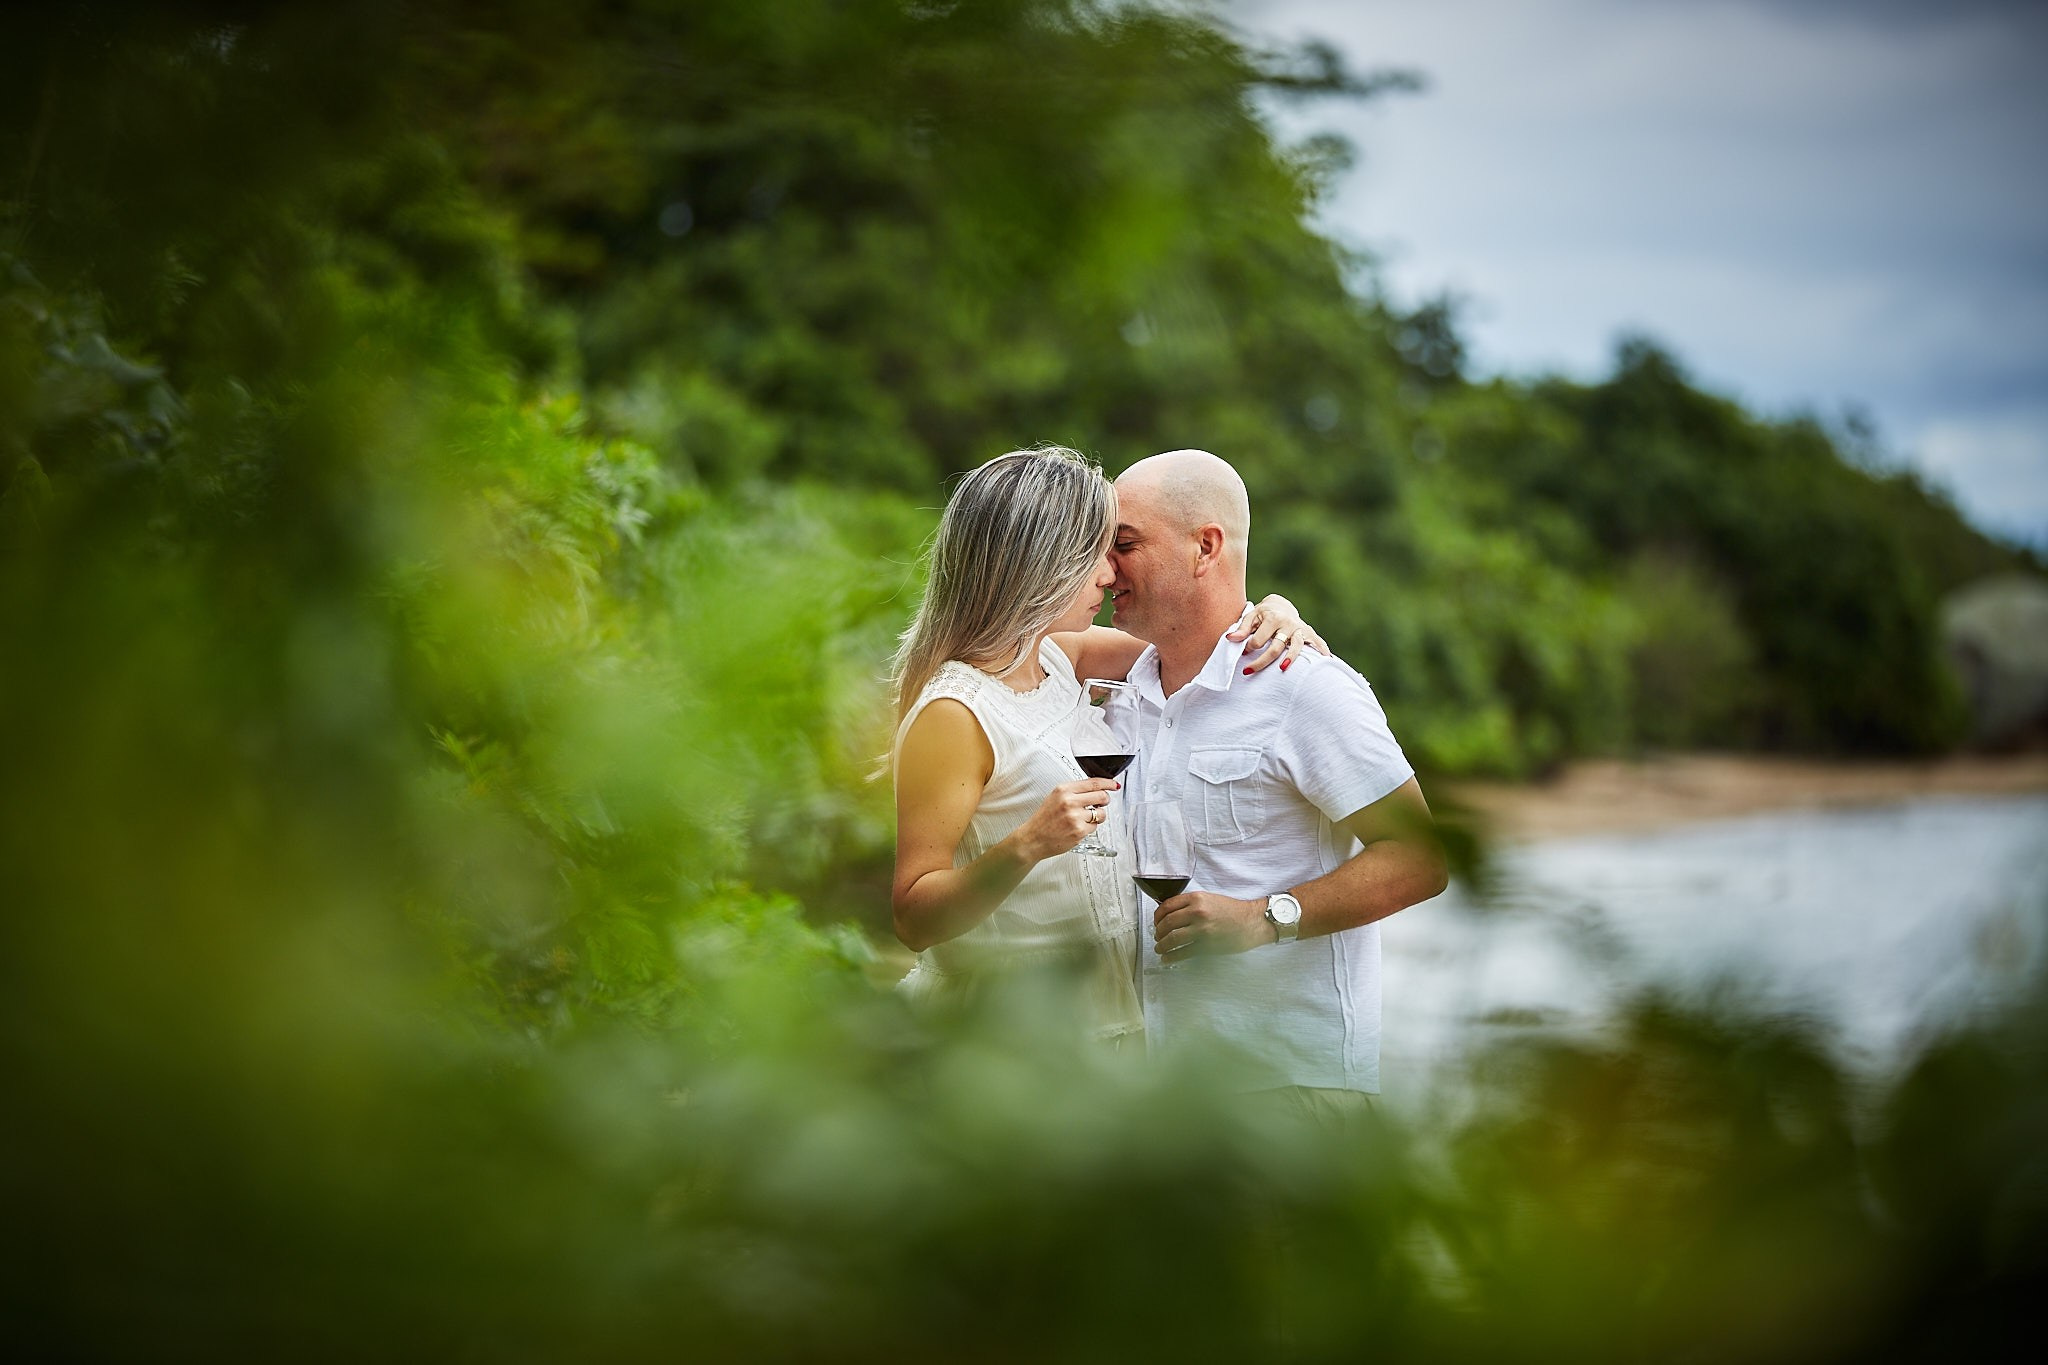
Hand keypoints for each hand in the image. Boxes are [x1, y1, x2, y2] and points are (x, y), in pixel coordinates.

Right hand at [1012, 777, 1120, 860]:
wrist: (1034, 838)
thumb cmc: (1044, 819)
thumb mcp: (1055, 797)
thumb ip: (1074, 791)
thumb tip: (1095, 788)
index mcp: (1063, 790)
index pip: (1093, 782)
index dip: (1108, 783)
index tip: (1114, 785)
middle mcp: (1070, 801)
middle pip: (1102, 796)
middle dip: (1105, 800)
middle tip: (1102, 803)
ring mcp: (1075, 817)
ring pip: (1101, 813)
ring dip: (1098, 815)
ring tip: (1087, 818)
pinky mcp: (1079, 831)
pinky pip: (1095, 826)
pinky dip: (1090, 827)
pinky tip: (1079, 827)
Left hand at [1153, 891, 1272, 960]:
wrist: (1253, 922)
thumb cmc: (1234, 911)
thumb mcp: (1210, 899)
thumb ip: (1191, 905)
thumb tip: (1172, 915)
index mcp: (1196, 898)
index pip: (1167, 906)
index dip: (1157, 916)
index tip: (1156, 922)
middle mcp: (1197, 912)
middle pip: (1167, 923)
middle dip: (1158, 932)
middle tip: (1157, 937)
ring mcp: (1202, 930)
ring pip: (1172, 938)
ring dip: (1162, 945)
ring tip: (1160, 949)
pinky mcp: (1207, 946)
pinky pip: (1183, 952)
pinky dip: (1171, 957)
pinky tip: (1168, 959)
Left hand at [1229, 595, 1329, 673]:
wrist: (1280, 606)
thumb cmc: (1262, 615)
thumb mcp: (1250, 617)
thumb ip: (1241, 629)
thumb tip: (1230, 639)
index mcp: (1272, 618)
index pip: (1258, 640)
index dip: (1248, 649)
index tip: (1243, 654)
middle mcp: (1288, 623)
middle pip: (1275, 647)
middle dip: (1261, 661)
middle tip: (1247, 672)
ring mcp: (1300, 629)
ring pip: (1296, 647)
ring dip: (1290, 659)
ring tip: (1282, 669)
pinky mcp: (1309, 633)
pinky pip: (1317, 643)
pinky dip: (1321, 650)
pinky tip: (1326, 660)